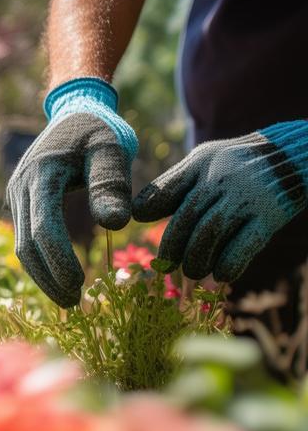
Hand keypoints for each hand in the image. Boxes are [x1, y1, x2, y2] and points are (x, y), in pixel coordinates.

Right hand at [7, 78, 138, 306]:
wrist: (75, 111)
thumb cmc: (100, 130)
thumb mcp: (112, 149)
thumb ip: (112, 184)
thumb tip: (115, 224)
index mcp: (41, 174)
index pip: (44, 229)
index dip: (60, 262)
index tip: (81, 287)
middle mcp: (20, 187)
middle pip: (27, 245)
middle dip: (49, 278)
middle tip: (76, 305)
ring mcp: (16, 195)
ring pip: (22, 246)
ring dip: (43, 276)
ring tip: (69, 299)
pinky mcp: (21, 202)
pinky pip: (26, 239)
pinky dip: (41, 264)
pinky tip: (61, 280)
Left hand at [132, 122, 307, 282]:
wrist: (292, 155)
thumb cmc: (237, 162)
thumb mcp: (205, 161)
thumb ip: (174, 183)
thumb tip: (138, 213)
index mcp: (201, 165)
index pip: (167, 189)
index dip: (149, 207)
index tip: (139, 220)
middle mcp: (221, 180)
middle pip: (187, 217)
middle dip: (172, 245)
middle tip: (165, 265)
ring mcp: (246, 198)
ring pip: (212, 232)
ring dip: (197, 258)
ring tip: (192, 272)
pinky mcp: (269, 215)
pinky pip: (246, 243)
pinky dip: (230, 262)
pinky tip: (221, 275)